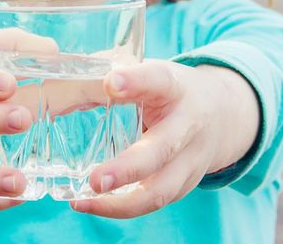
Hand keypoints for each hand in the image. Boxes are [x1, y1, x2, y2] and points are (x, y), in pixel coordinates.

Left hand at [69, 60, 259, 217]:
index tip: (112, 82)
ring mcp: (191, 159)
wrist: (225, 115)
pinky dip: (121, 208)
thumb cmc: (170, 91)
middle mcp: (189, 125)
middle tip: (95, 179)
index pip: (158, 81)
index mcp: (176, 87)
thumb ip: (112, 76)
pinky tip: (90, 204)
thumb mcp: (151, 74)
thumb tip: (57, 75)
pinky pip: (154, 202)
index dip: (136, 81)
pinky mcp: (185, 184)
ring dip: (121, 203)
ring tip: (83, 201)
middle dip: (128, 169)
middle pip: (162, 151)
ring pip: (161, 189)